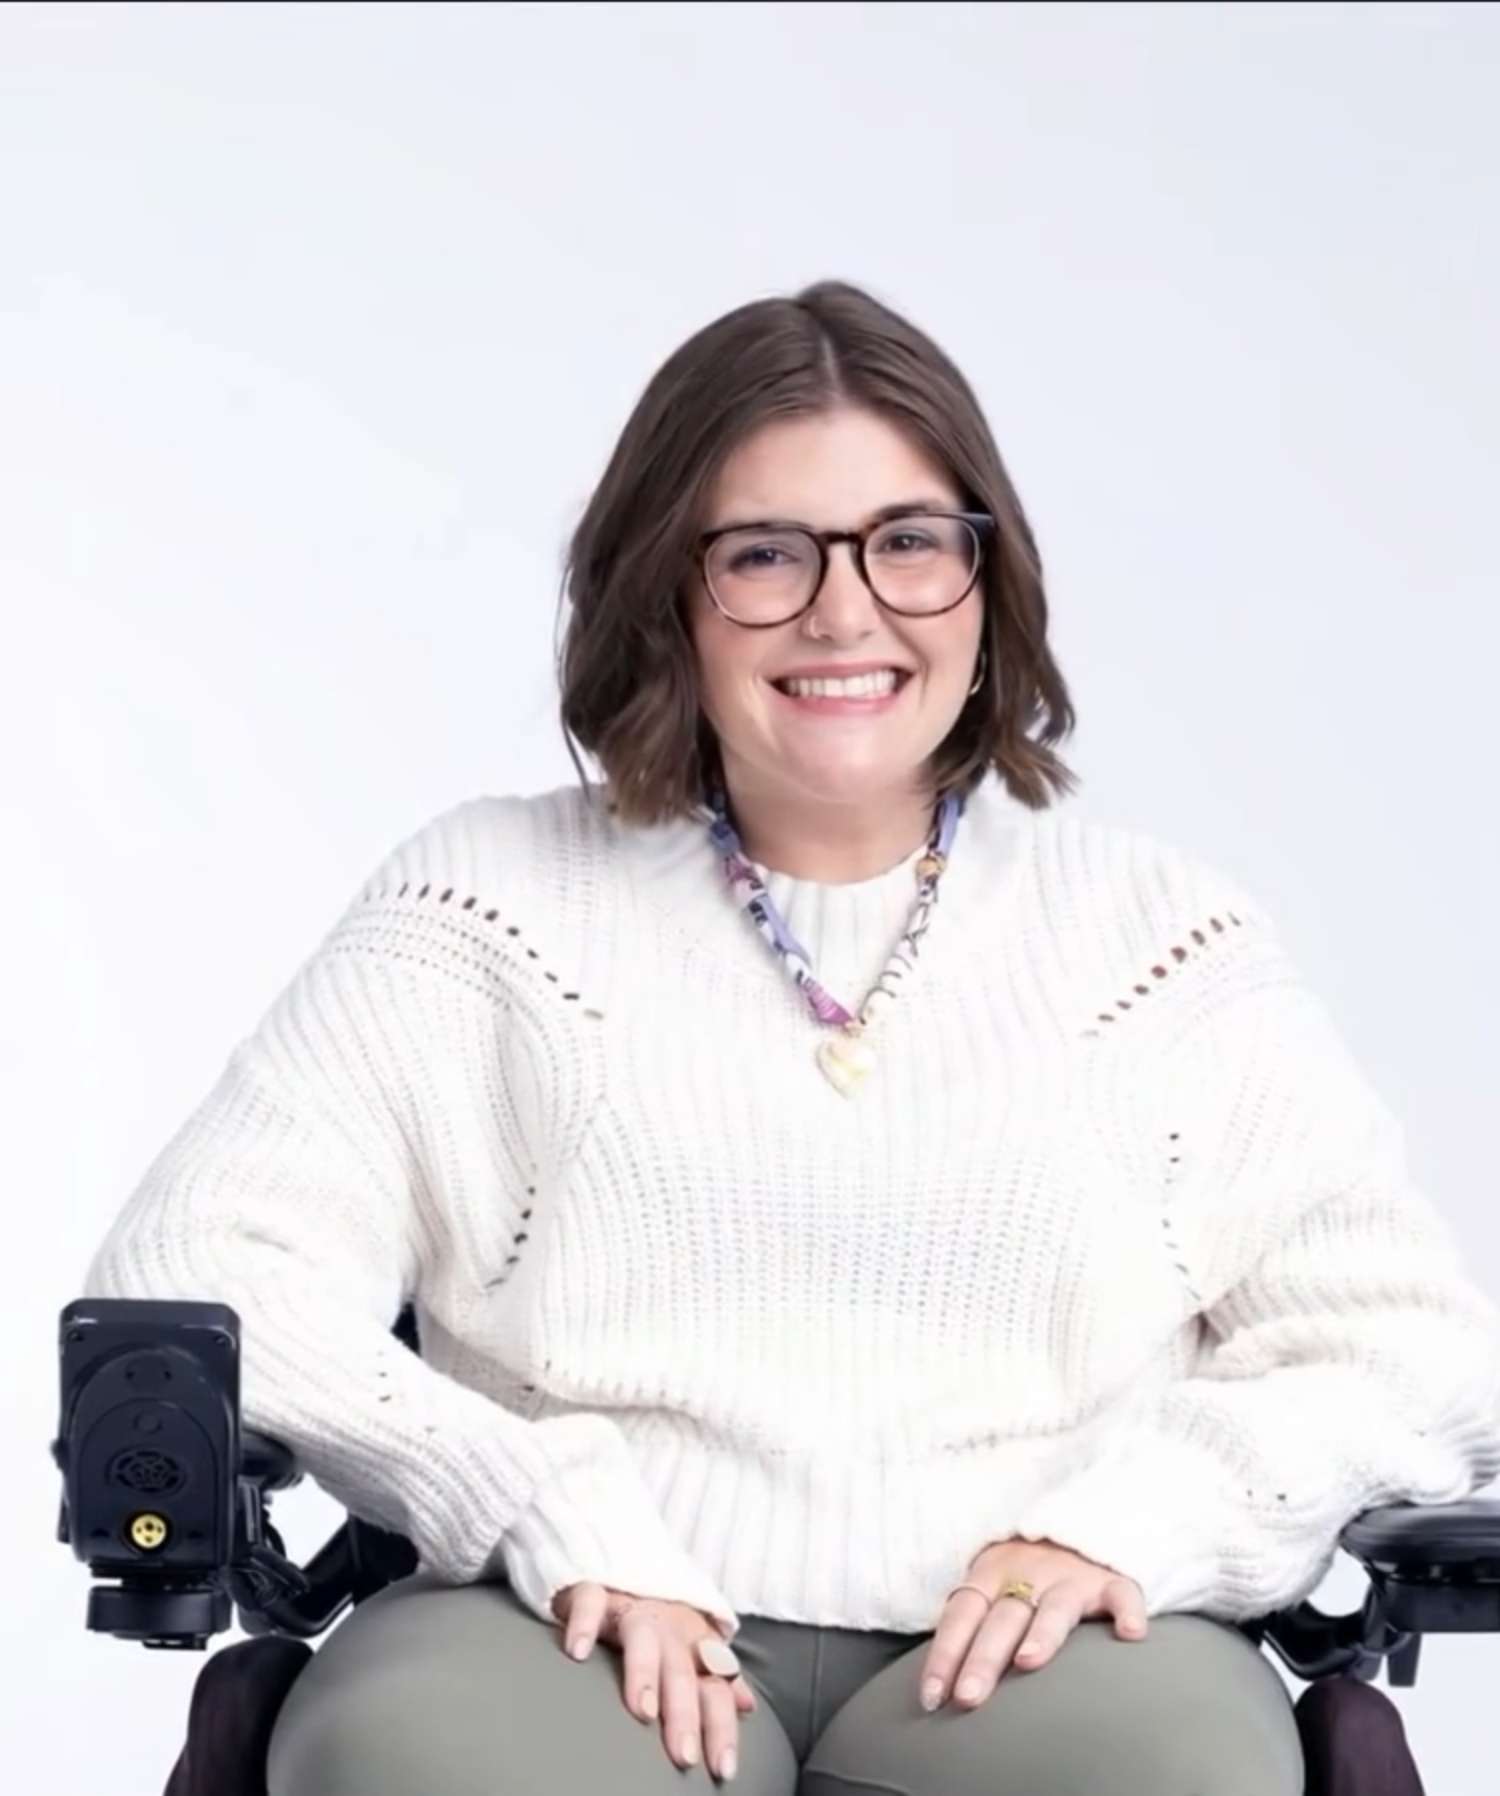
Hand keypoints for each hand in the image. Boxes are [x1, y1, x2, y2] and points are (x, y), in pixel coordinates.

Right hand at [553, 1581, 756, 1781]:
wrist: (627, 1561)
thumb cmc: (664, 1619)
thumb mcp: (693, 1645)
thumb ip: (719, 1677)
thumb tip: (748, 1706)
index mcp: (694, 1644)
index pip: (715, 1688)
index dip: (721, 1728)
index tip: (723, 1769)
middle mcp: (668, 1627)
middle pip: (681, 1671)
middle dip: (685, 1713)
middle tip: (685, 1754)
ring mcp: (633, 1606)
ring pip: (642, 1638)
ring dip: (644, 1672)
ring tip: (643, 1711)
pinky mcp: (596, 1590)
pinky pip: (590, 1601)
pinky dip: (585, 1623)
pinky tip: (578, 1653)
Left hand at [919, 1538, 1146, 1711]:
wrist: (1077, 1521)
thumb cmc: (1023, 1571)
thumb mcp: (991, 1583)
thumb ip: (973, 1624)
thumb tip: (936, 1685)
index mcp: (990, 1574)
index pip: (961, 1616)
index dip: (944, 1655)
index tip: (930, 1698)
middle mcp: (1027, 1574)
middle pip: (1001, 1619)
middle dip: (982, 1658)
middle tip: (967, 1697)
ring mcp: (1070, 1577)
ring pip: (1054, 1608)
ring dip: (1041, 1634)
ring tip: (1028, 1662)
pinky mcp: (1110, 1581)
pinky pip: (1121, 1594)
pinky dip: (1127, 1611)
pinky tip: (1131, 1634)